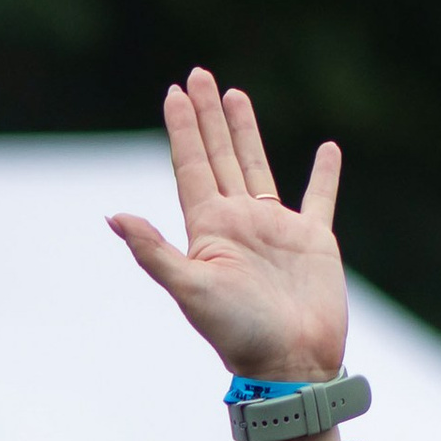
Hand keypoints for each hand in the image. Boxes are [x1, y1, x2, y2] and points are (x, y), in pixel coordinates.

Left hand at [109, 74, 345, 387]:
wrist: (291, 366)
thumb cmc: (239, 335)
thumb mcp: (191, 291)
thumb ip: (155, 252)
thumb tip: (113, 216)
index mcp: (209, 230)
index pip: (191, 167)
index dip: (182, 130)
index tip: (173, 91)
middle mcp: (239, 223)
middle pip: (219, 156)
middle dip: (207, 116)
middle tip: (198, 74)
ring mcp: (276, 230)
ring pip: (257, 166)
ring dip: (246, 131)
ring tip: (235, 95)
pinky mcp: (313, 240)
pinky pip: (319, 198)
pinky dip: (324, 174)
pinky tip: (327, 148)